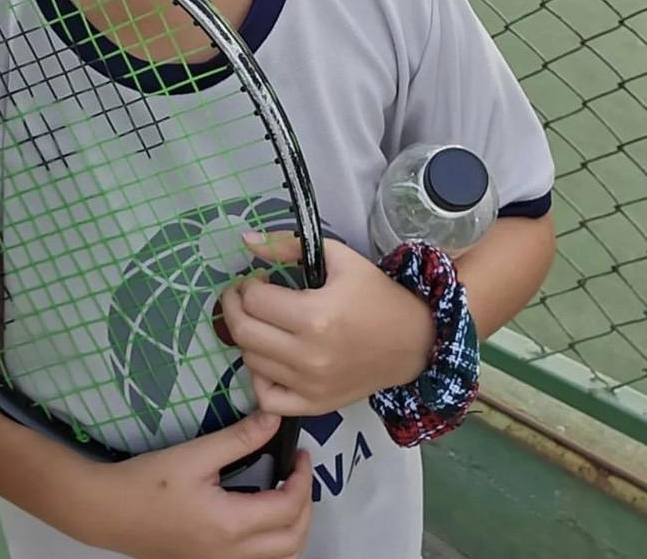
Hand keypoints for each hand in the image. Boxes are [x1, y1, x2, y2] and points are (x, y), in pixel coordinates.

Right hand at [99, 411, 312, 558]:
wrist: (109, 511)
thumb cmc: (149, 481)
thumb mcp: (196, 454)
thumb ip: (239, 438)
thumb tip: (274, 418)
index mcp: (231, 526)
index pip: (288, 508)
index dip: (303, 479)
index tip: (301, 452)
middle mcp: (232, 555)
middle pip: (292, 542)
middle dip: (305, 506)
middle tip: (299, 473)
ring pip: (278, 557)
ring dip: (293, 527)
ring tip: (286, 491)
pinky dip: (272, 540)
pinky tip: (261, 512)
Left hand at [219, 233, 435, 415]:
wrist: (413, 341)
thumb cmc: (375, 294)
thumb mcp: (338, 258)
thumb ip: (288, 246)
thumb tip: (245, 241)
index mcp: (314, 315)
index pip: (253, 300)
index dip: (247, 284)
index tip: (258, 278)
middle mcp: (308, 356)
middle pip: (244, 332)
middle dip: (233, 307)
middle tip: (243, 296)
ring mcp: (310, 386)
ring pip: (250, 362)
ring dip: (248, 338)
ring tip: (263, 323)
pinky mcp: (315, 406)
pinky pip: (267, 400)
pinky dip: (259, 380)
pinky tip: (269, 360)